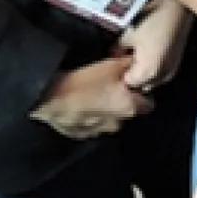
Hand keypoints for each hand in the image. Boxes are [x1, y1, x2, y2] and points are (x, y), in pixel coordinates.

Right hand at [29, 56, 150, 138]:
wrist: (48, 98)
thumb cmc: (83, 81)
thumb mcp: (110, 65)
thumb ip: (129, 64)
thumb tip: (138, 62)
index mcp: (130, 109)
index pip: (148, 103)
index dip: (141, 92)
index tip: (131, 83)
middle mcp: (118, 125)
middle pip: (127, 112)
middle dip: (122, 101)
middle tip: (110, 87)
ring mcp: (98, 133)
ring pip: (108, 120)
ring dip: (104, 111)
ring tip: (91, 96)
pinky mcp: (80, 135)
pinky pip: (90, 126)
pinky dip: (88, 117)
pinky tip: (79, 106)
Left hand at [121, 0, 191, 91]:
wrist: (177, 9)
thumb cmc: (150, 21)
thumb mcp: (127, 35)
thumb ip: (117, 51)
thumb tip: (113, 56)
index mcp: (148, 72)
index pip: (128, 83)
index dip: (120, 75)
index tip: (115, 64)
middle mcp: (161, 77)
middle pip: (141, 85)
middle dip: (132, 75)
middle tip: (125, 60)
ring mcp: (171, 72)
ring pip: (152, 80)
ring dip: (143, 73)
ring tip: (137, 56)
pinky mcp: (176, 64)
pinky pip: (161, 73)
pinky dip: (153, 68)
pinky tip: (148, 54)